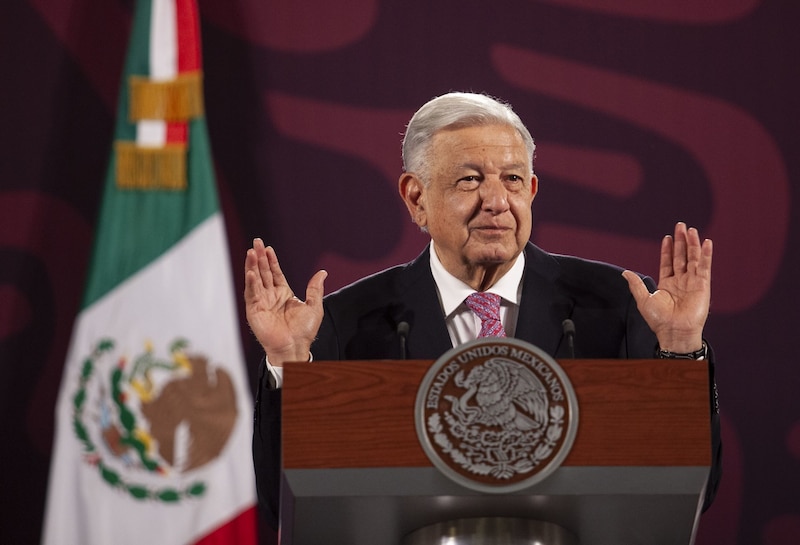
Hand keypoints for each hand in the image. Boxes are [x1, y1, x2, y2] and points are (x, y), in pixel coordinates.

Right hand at [243, 238, 326, 365]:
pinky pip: (252, 294)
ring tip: (251, 252)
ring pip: (256, 280)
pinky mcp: (254, 311)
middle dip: (259, 257)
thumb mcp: (314, 307)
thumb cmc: (304, 332)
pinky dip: (251, 283)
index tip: (268, 248)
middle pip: (264, 272)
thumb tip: (323, 272)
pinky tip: (251, 273)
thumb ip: (315, 289)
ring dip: (252, 266)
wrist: (295, 347)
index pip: (275, 273)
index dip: (271, 260)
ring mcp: (261, 303)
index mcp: (283, 294)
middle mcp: (271, 296)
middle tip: (256, 242)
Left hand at [622, 222, 711, 352]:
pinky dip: (706, 255)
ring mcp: (692, 282)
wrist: (674, 331)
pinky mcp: (703, 285)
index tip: (667, 237)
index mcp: (667, 284)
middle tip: (681, 225)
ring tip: (690, 230)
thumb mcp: (643, 300)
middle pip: (681, 257)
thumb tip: (625, 273)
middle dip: (681, 241)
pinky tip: (706, 242)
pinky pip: (705, 267)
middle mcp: (680, 281)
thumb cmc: (659, 320)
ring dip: (692, 244)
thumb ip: (636, 284)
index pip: (668, 262)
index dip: (667, 250)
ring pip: (693, 259)